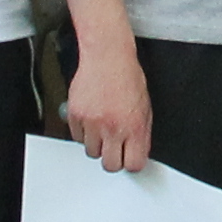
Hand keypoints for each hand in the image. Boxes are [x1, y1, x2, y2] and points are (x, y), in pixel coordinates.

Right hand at [63, 41, 153, 173]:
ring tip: (103, 127)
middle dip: (113, 158)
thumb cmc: (128, 77)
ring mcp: (92, 123)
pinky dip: (83, 132)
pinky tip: (92, 118)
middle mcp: (113, 127)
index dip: (131, 162)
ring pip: (92, 152)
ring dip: (97, 144)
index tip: (129, 158)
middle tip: (114, 147)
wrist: (108, 56)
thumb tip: (138, 153)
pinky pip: (77, 137)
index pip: (134, 164)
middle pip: (110, 165)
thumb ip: (141, 133)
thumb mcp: (145, 107)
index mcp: (135, 127)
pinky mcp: (76, 116)